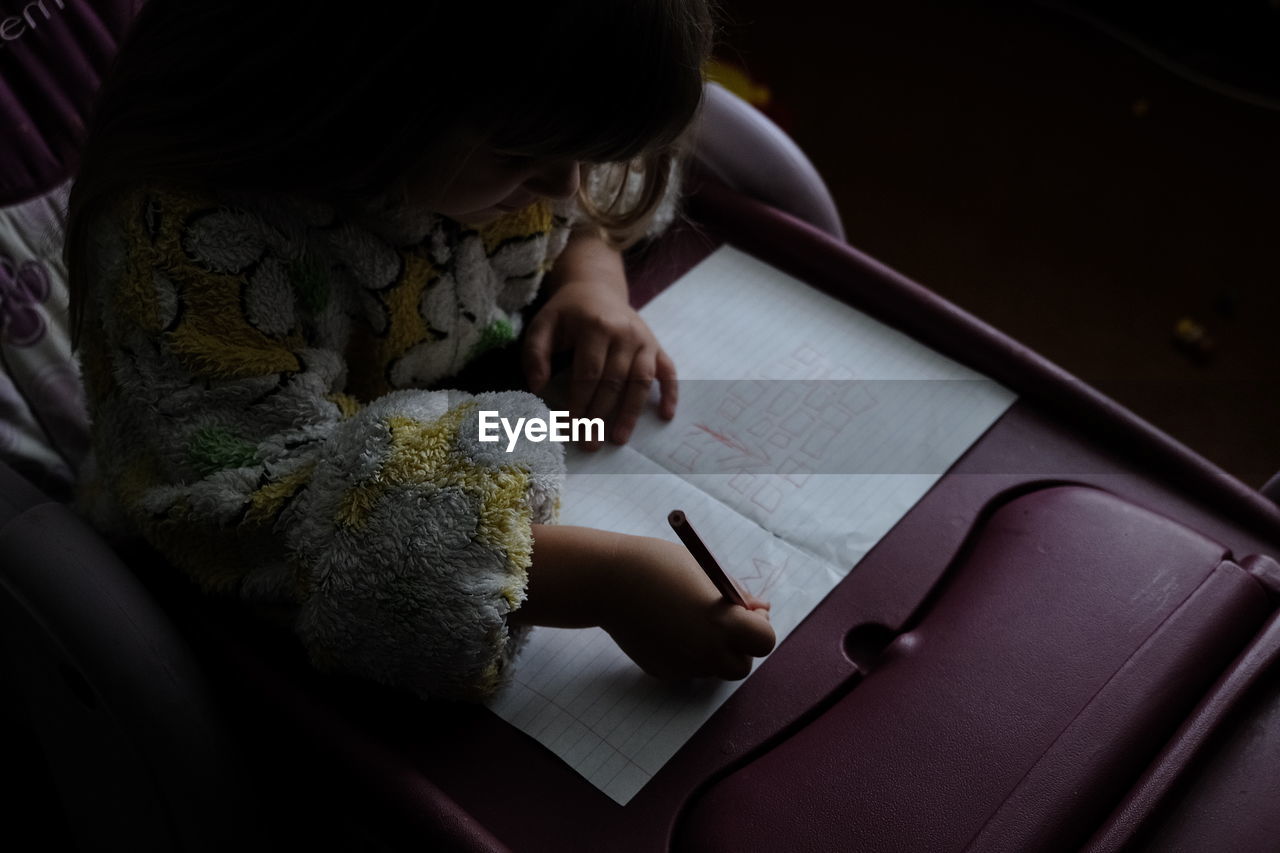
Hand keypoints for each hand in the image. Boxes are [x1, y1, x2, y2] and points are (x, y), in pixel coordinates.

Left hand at [523, 236, 676, 447]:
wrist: (596, 287)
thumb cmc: (567, 312)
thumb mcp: (543, 324)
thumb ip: (535, 353)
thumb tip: (536, 387)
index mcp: (596, 326)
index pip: (588, 372)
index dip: (579, 401)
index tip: (569, 426)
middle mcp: (625, 333)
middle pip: (614, 381)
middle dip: (600, 414)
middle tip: (590, 442)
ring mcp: (644, 340)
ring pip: (641, 381)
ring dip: (631, 412)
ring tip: (619, 439)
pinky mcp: (657, 346)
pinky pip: (668, 371)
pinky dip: (670, 393)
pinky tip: (665, 415)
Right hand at [601, 536, 775, 680]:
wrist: (607, 581)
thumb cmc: (659, 565)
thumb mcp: (705, 571)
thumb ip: (736, 594)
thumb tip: (761, 609)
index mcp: (724, 624)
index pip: (765, 641)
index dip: (759, 625)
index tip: (746, 610)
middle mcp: (706, 653)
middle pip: (741, 665)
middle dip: (738, 646)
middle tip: (723, 621)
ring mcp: (683, 667)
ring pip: (712, 669)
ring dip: (712, 650)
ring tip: (688, 619)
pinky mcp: (662, 672)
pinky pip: (686, 669)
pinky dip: (685, 654)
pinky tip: (666, 628)